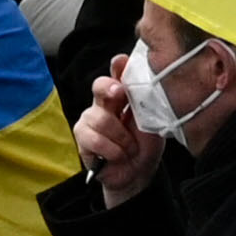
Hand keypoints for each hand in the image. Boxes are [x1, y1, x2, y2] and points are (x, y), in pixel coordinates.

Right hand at [75, 61, 160, 200]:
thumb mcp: (153, 123)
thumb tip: (150, 84)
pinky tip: (119, 156)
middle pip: (100, 86)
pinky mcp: (81, 137)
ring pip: (101, 119)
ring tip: (131, 149)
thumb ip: (147, 103)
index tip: (121, 61)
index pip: (118, 74)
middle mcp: (104, 102)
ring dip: (122, 138)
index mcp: (124, 95)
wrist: (138, 174)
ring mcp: (90, 118)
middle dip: (109, 87)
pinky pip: (94, 139)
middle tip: (119, 93)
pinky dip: (112, 150)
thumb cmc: (145, 146)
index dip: (118, 66)